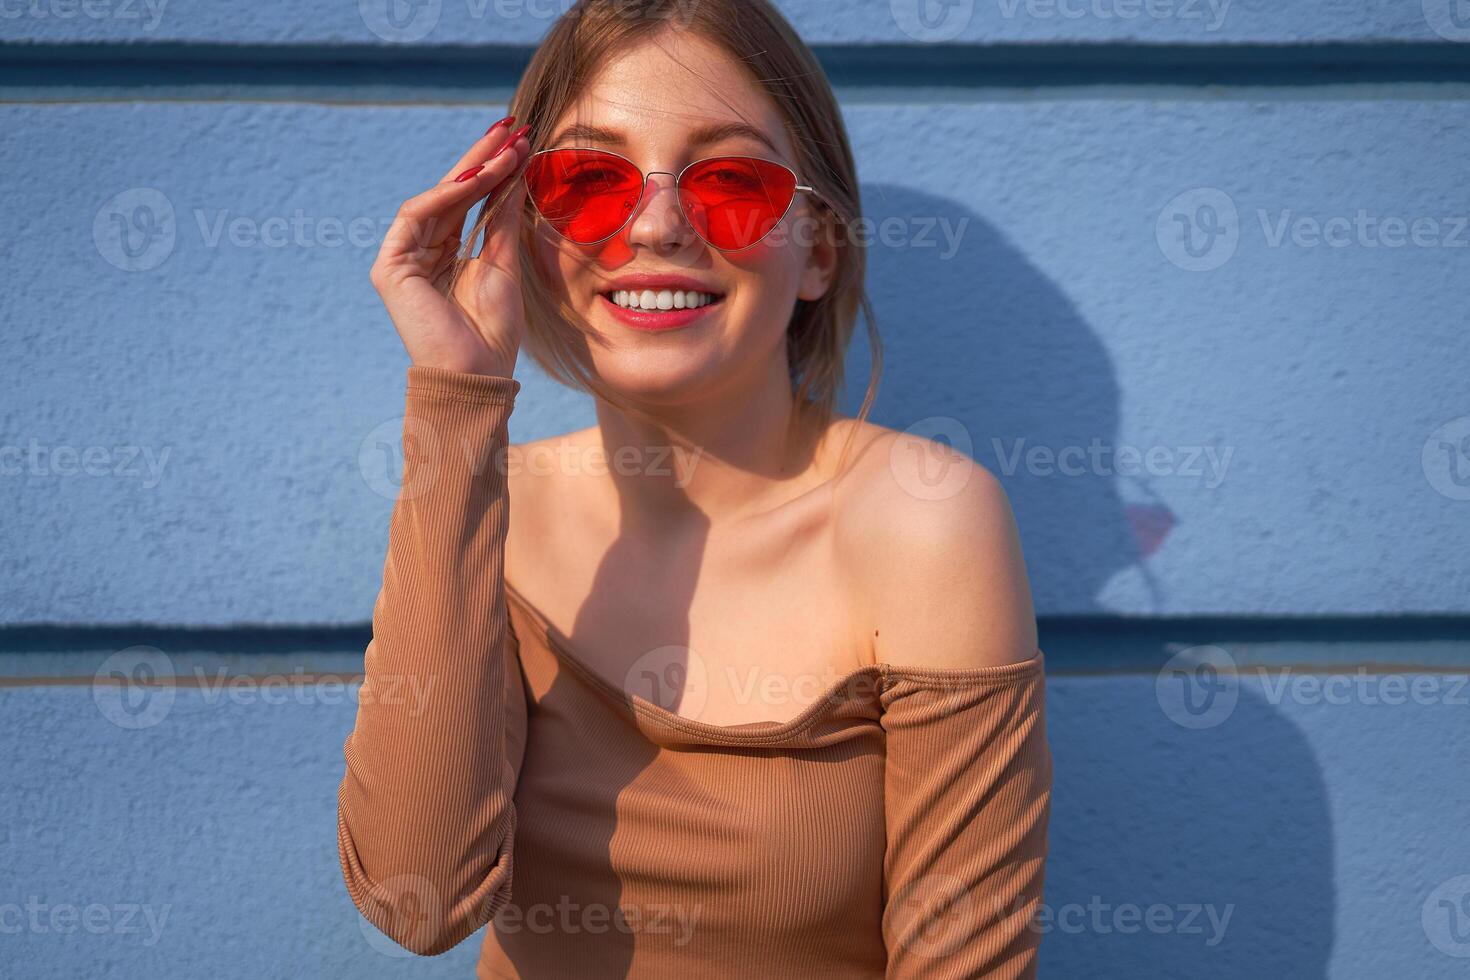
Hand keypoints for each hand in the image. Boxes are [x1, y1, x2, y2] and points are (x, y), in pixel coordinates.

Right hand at [369, 117, 532, 377]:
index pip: (467, 201)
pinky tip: (477, 177)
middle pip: (451, 193)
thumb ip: (502, 218)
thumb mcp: (504, 262)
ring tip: (505, 147)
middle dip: (481, 157)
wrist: (477, 374)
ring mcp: (402, 259)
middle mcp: (421, 252)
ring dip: (471, 170)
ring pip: (435, 198)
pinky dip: (447, 194)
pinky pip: (416, 216)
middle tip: (510, 125)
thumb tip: (514, 171)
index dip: (492, 170)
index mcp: (445, 254)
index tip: (521, 140)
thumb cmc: (492, 331)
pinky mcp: (390, 267)